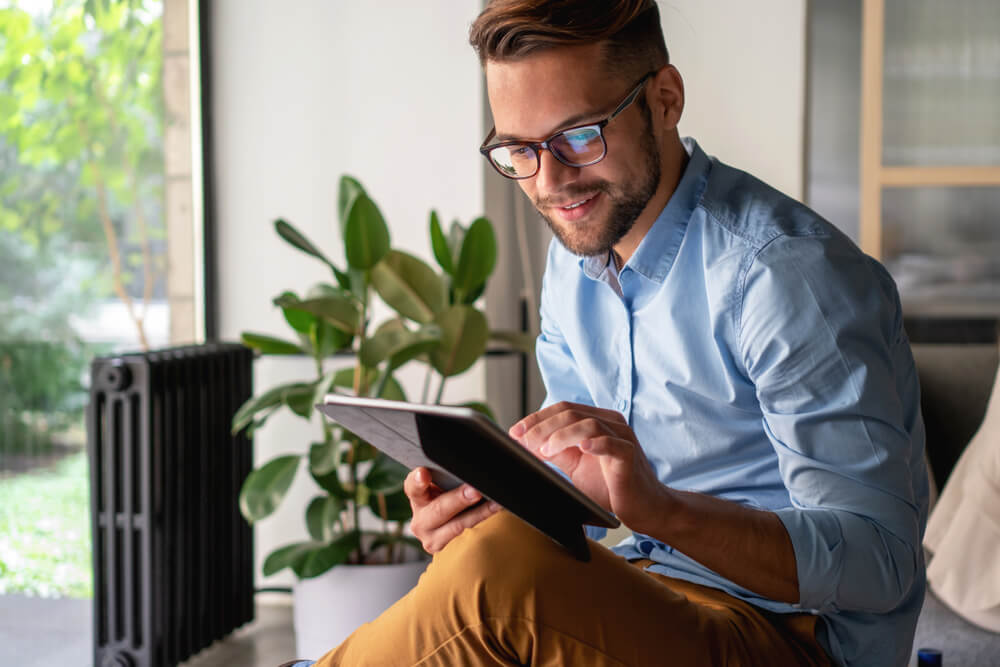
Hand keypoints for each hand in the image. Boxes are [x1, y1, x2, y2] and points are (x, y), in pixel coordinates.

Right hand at [404, 467, 501, 553]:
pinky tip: (497, 515)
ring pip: (456, 526)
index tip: (424, 474)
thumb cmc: (451, 496)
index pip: (413, 486)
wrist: (449, 529)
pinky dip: (484, 524)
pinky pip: (467, 538)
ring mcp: (433, 538)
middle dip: (458, 499)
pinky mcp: (447, 551)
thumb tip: (482, 448)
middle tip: (475, 491)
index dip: (418, 480)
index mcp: (418, 497)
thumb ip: (451, 470)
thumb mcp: (445, 483)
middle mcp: (421, 519)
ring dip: (479, 514)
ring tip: (495, 504)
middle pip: (438, 509)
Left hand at [509, 401, 666, 531]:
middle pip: (570, 413)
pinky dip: (594, 443)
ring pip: (587, 424)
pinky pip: (612, 443)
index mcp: (597, 420)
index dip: (536, 418)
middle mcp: (610, 422)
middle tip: (522, 441)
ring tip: (544, 451)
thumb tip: (527, 444)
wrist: (645, 508)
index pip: (562, 409)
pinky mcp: (630, 455)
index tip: (514, 432)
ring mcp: (622, 436)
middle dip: (542, 426)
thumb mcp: (576, 466)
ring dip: (561, 436)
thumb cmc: (611, 486)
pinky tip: (581, 448)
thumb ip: (556, 452)